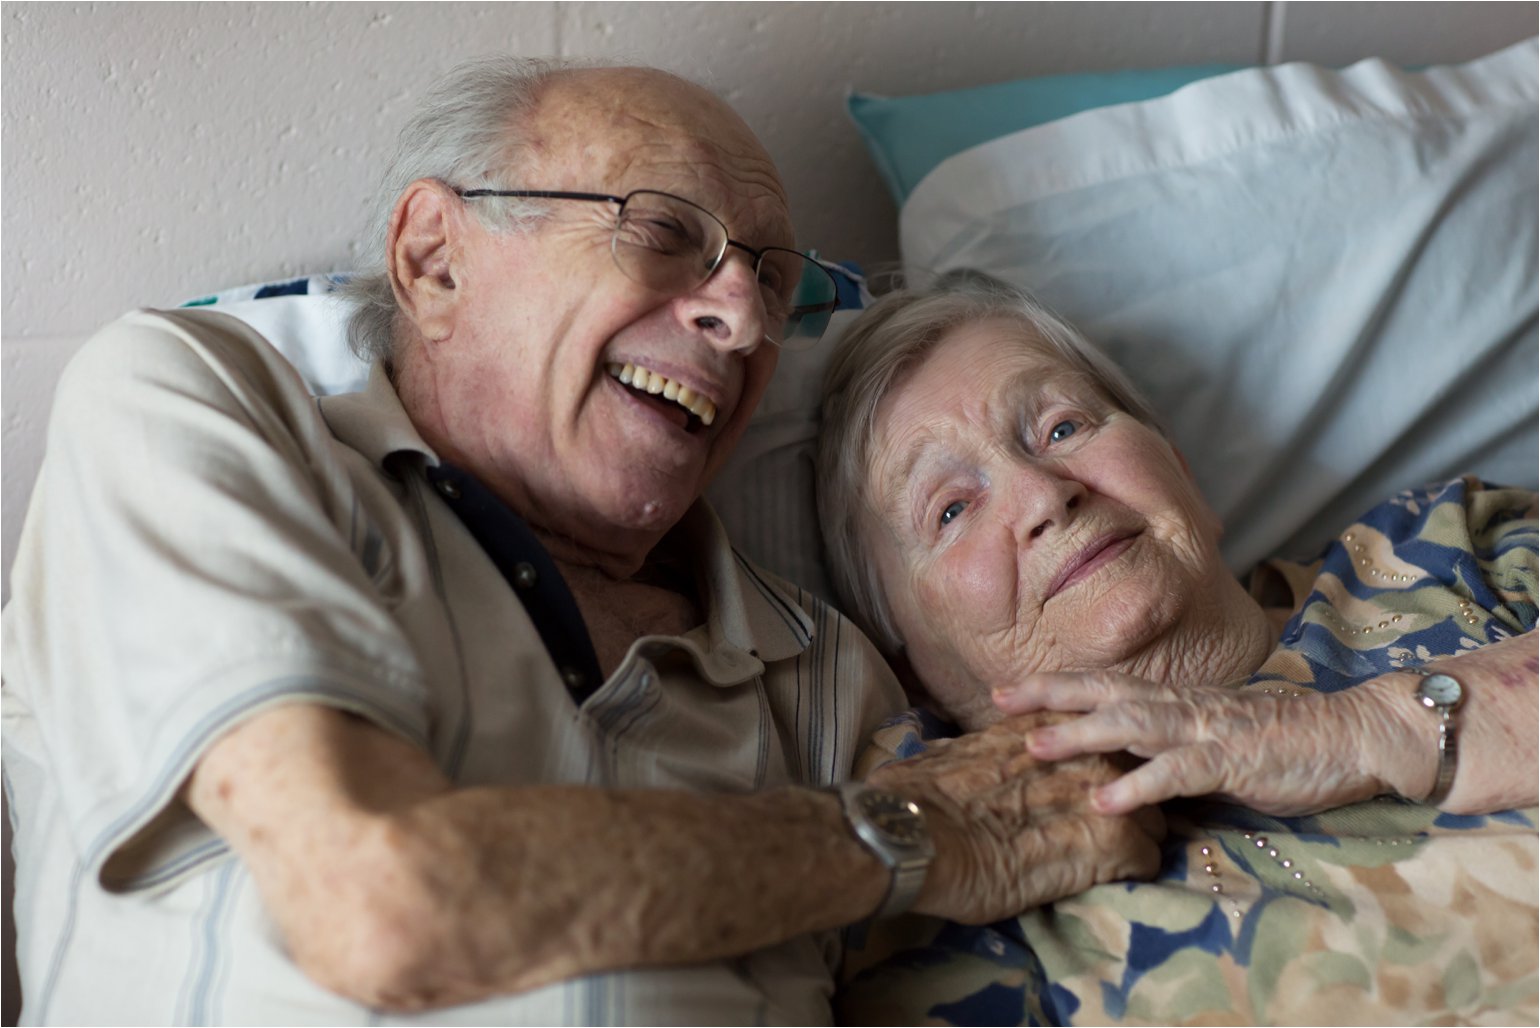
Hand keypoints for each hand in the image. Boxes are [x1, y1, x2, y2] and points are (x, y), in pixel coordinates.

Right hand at [869, 711, 1164, 924]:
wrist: (917, 834)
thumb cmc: (923, 800)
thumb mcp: (956, 759)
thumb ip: (979, 754)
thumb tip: (956, 760)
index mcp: (1046, 729)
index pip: (1097, 742)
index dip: (1091, 772)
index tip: (1080, 794)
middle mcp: (1082, 750)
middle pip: (1135, 777)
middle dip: (1123, 802)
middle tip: (1101, 829)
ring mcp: (1101, 792)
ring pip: (1152, 817)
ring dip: (1137, 838)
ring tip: (1114, 860)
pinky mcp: (1112, 840)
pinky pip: (1148, 859)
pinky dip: (1134, 873)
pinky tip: (1113, 882)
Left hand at [994, 671, 1401, 816]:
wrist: (1353, 735)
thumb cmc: (1282, 741)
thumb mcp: (1212, 739)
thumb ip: (1168, 745)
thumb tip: (1124, 761)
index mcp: (1176, 700)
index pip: (1105, 686)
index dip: (1055, 686)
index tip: (1006, 692)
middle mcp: (1183, 705)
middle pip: (1104, 693)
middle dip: (1048, 696)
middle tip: (995, 702)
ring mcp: (1206, 729)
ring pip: (1131, 725)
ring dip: (1079, 734)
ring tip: (1033, 747)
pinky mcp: (1232, 759)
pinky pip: (1177, 772)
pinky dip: (1138, 784)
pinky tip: (1104, 800)